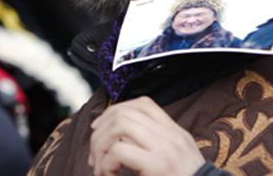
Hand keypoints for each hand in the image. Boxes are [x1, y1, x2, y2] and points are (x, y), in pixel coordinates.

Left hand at [88, 96, 204, 175]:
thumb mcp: (177, 159)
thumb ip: (156, 145)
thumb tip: (120, 140)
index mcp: (176, 132)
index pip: (144, 104)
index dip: (116, 110)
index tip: (100, 127)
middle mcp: (171, 136)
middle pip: (125, 113)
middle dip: (101, 131)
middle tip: (94, 154)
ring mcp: (165, 149)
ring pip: (119, 126)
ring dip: (100, 146)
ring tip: (100, 167)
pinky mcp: (157, 165)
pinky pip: (119, 151)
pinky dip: (105, 163)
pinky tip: (108, 175)